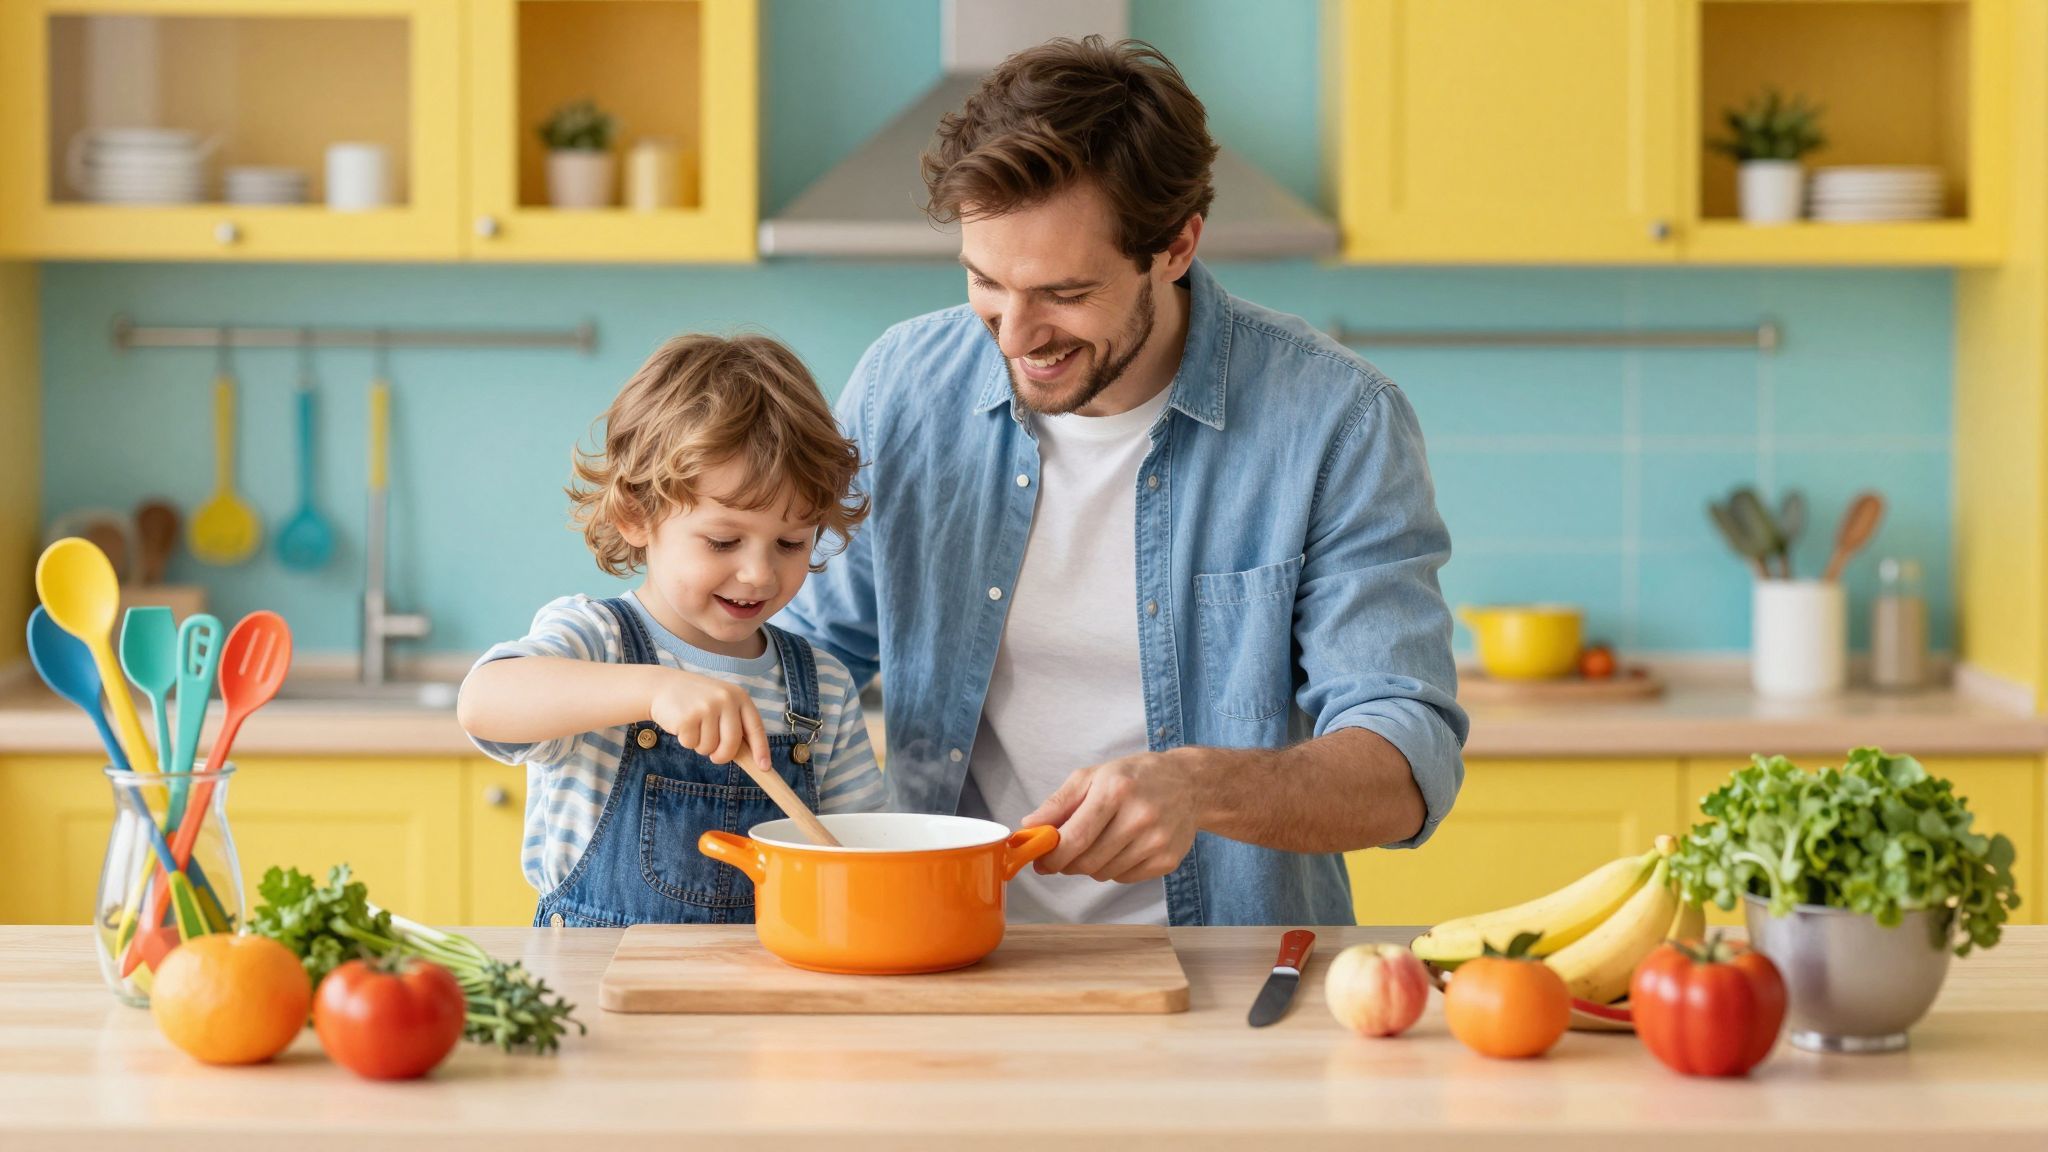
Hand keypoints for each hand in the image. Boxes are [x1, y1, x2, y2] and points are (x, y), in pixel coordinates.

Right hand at [648, 668, 771, 772]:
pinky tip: (683, 724)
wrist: (663, 685)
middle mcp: (725, 699)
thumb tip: (752, 757)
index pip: (755, 727)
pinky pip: (691, 744)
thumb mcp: (722, 703)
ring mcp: (706, 707)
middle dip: (722, 756)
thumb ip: (736, 723)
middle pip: (732, 744)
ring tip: (695, 726)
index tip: (764, 766)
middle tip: (714, 756)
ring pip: (710, 747)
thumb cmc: (697, 700)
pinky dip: (686, 741)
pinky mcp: (687, 717)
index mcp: (739, 696)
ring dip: (701, 745)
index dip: (761, 749)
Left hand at [1018, 750, 1203, 884]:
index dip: (1052, 856)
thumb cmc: (1135, 777)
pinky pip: (1124, 878)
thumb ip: (1058, 803)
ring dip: (1091, 864)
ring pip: (1104, 873)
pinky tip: (1123, 846)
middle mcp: (1140, 816)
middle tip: (1062, 856)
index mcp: (1116, 790)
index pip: (1075, 837)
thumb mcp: (1093, 776)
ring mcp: (1157, 841)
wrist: (1190, 785)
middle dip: (1067, 863)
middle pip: (1087, 861)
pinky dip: (1114, 868)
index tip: (1040, 861)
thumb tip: (1029, 828)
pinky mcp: (1167, 860)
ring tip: (1100, 841)